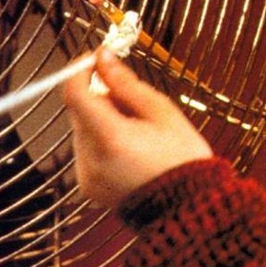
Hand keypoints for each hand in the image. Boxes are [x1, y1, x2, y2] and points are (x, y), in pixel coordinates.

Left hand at [62, 46, 212, 207]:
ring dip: (103, 123)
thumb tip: (103, 58)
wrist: (191, 208)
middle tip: (135, 106)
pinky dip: (104, 145)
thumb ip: (126, 84)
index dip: (81, 70)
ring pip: (83, 131)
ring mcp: (87, 176)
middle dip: (101, 100)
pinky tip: (132, 153)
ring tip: (140, 136)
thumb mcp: (162, 112)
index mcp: (110, 138)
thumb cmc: (183, 159)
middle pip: (79, 111)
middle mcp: (91, 159)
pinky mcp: (89, 187)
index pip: (74, 93)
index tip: (98, 61)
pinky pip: (88, 152)